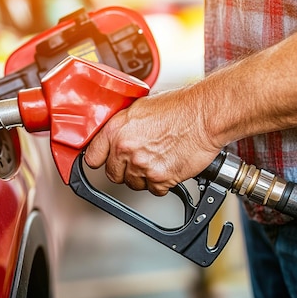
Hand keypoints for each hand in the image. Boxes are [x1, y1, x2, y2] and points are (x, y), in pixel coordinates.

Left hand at [84, 87, 221, 195]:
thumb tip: (114, 136)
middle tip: (138, 159)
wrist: (204, 115)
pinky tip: (167, 166)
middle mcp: (126, 149)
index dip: (100, 159)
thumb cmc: (179, 107)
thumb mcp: (139, 107)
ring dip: (143, 177)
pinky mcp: (160, 178)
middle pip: (113, 174)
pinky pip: (155, 190)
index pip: (92, 157)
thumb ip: (122, 125)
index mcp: (116, 130)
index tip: (103, 161)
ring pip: (134, 184)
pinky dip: (162, 183)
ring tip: (157, 159)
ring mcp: (142, 165)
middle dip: (123, 169)